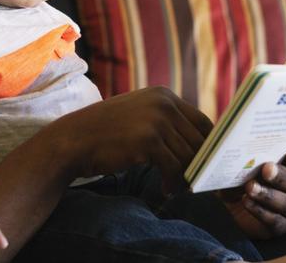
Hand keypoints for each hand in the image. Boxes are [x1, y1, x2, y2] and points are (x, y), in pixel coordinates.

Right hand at [46, 86, 212, 193]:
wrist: (74, 139)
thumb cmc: (106, 133)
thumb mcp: (139, 116)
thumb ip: (166, 123)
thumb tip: (198, 147)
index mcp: (164, 95)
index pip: (202, 122)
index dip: (210, 145)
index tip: (210, 164)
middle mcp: (164, 103)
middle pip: (200, 140)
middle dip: (202, 165)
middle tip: (198, 184)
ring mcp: (157, 120)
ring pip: (189, 155)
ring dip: (186, 177)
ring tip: (178, 189)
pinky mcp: (149, 140)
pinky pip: (174, 167)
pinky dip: (172, 182)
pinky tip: (164, 190)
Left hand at [220, 148, 285, 239]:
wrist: (234, 199)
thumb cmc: (247, 173)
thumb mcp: (250, 160)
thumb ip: (255, 152)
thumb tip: (246, 144)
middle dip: (282, 176)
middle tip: (266, 169)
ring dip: (268, 194)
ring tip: (251, 187)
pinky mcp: (280, 226)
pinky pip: (273, 220)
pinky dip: (259, 209)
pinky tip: (246, 200)